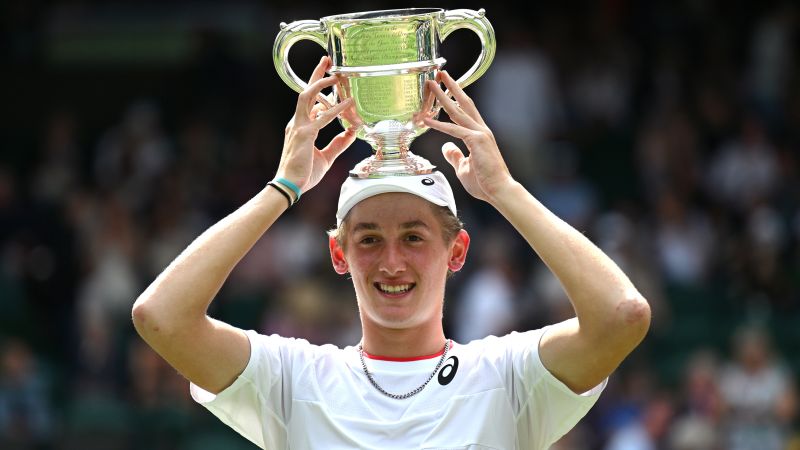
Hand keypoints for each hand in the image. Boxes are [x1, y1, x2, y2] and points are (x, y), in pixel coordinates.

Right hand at [275, 56, 355, 192]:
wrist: (290, 186)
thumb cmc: (304, 174)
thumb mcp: (326, 157)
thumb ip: (338, 144)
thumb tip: (351, 133)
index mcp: (300, 127)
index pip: (310, 104)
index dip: (322, 93)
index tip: (334, 85)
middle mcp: (297, 123)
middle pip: (306, 92)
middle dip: (316, 74)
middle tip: (327, 60)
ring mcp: (299, 127)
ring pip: (307, 96)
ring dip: (321, 83)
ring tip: (336, 75)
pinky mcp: (305, 134)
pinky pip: (322, 117)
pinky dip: (336, 109)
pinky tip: (348, 104)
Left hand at [423, 71, 513, 202]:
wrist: (499, 190)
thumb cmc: (485, 183)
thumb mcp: (464, 167)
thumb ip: (455, 155)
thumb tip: (445, 147)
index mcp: (479, 134)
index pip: (466, 111)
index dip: (455, 97)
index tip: (445, 86)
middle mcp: (481, 130)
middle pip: (464, 103)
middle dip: (451, 87)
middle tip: (439, 73)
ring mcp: (480, 134)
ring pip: (458, 111)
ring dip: (443, 96)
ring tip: (432, 84)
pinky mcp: (476, 141)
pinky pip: (454, 130)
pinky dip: (439, 124)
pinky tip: (426, 120)